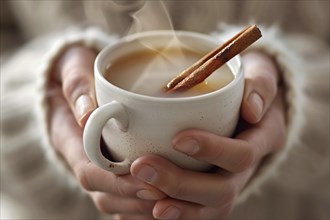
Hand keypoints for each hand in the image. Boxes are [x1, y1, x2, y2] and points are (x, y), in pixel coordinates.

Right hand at [47, 45, 164, 217]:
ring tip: (176, 201)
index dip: (117, 182)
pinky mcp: (113, 166)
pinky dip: (145, 203)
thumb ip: (76, 86)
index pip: (88, 170)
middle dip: (137, 199)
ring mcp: (97, 165)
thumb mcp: (72, 66)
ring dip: (144, 206)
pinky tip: (171, 200)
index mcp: (69, 138)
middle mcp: (82, 158)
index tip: (148, 182)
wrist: (77, 79)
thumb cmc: (77, 69)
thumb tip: (87, 115)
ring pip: (117, 200)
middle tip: (170, 193)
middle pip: (105, 193)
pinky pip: (126, 196)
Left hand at [128, 51, 285, 219]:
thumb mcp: (262, 74)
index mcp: (262, 140)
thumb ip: (261, 85)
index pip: (242, 154)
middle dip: (181, 184)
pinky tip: (145, 202)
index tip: (178, 139)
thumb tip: (251, 110)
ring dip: (174, 205)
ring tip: (140, 192)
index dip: (212, 150)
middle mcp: (246, 170)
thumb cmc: (247, 87)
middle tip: (142, 167)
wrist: (249, 107)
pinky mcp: (211, 192)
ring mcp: (229, 183)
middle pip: (222, 191)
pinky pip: (195, 211)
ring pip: (208, 209)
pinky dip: (171, 210)